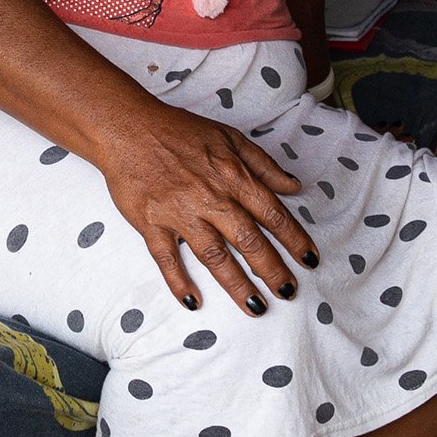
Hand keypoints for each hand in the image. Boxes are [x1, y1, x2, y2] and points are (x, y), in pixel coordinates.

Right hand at [90, 98, 318, 315]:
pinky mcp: (151, 223)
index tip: (309, 260)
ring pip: (215, 257)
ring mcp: (179, 214)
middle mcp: (210, 198)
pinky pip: (167, 258)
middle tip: (288, 292)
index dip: (294, 239)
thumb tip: (293, 186)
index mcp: (233, 176)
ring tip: (257, 308)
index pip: (272, 214)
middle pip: (249, 242)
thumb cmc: (178, 130)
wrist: (127, 128)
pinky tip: (192, 301)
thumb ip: (263, 164)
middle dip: (273, 270)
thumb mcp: (229, 137)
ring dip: (237, 285)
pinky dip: (178, 281)